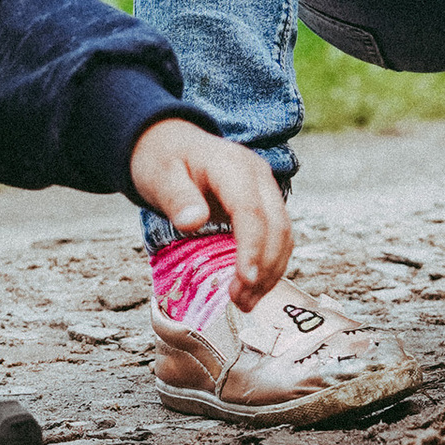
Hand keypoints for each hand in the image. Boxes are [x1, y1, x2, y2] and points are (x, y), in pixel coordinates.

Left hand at [128, 121, 290, 307]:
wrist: (170, 142)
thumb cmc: (162, 159)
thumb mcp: (160, 176)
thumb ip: (177, 198)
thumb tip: (193, 222)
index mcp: (232, 166)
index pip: (252, 211)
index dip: (252, 248)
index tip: (244, 280)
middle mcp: (258, 176)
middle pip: (276, 226)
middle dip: (264, 268)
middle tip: (240, 302)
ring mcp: (265, 189)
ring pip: (283, 235)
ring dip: (270, 272)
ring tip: (245, 302)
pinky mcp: (264, 204)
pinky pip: (277, 237)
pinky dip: (268, 264)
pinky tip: (252, 287)